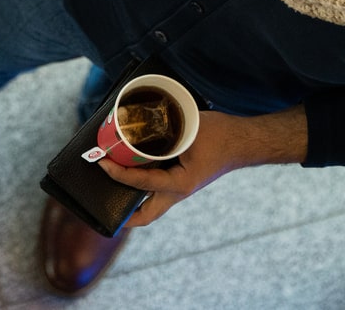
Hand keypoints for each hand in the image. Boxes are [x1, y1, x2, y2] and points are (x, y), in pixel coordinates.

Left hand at [97, 106, 307, 227]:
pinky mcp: (181, 181)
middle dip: (122, 214)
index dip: (118, 173)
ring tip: (110, 186)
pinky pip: (157, 188)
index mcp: (180, 184)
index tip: (102, 163)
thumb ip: (162, 132)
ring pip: (151, 205)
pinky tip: (130, 168)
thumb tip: (130, 128)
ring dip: (131, 199)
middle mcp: (178, 192)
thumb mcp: (187, 130)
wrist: (243, 141)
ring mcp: (180, 189)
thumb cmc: (219, 135)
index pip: (141, 183)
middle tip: (101, 202)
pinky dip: (141, 183)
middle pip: (146, 215)